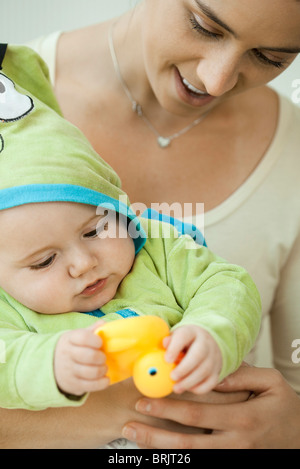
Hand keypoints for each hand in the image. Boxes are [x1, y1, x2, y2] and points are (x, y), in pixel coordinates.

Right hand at [54, 321, 108, 395]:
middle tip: (103, 357)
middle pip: (89, 356)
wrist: (50, 365)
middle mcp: (67, 354)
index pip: (84, 337)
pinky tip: (105, 379)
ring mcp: (69, 371)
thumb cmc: (71, 348)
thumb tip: (104, 323)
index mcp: (69, 339)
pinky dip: (102, 383)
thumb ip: (91, 330)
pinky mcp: (72, 385)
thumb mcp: (76, 336)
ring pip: (91, 372)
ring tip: (104, 367)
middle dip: (101, 357)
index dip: (96, 340)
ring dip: (102, 370)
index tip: (100, 343)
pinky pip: (91, 386)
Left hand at [122, 366, 299, 448]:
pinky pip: (200, 463)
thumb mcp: (270, 383)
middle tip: (130, 422)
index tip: (145, 399)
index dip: (168, 408)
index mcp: (243, 418)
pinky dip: (177, 459)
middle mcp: (234, 442)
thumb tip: (209, 377)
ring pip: (189, 456)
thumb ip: (240, 377)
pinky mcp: (231, 462)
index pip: (198, 413)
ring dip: (159, 449)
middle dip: (155, 432)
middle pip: (187, 440)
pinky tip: (157, 453)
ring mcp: (232, 457)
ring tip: (134, 438)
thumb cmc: (284, 406)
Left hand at [165, 325, 221, 393]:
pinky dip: (199, 388)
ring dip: (189, 382)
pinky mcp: (216, 371)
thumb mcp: (177, 336)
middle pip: (198, 355)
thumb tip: (164, 343)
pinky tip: (188, 388)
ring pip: (204, 370)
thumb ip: (169, 340)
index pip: (184, 336)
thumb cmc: (186, 341)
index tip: (167, 360)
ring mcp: (213, 357)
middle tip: (172, 377)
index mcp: (192, 332)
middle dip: (184, 368)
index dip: (175, 348)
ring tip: (176, 388)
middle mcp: (205, 343)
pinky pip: (211, 382)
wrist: (208, 342)